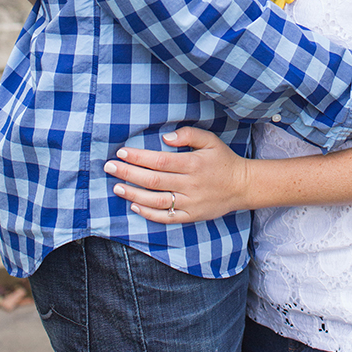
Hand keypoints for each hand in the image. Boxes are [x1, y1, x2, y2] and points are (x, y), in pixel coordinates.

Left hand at [104, 126, 250, 223]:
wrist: (243, 186)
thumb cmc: (223, 159)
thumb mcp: (210, 140)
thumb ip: (188, 134)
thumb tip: (165, 138)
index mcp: (192, 164)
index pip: (159, 161)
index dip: (138, 157)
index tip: (121, 152)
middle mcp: (190, 184)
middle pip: (153, 180)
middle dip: (128, 173)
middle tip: (109, 167)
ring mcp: (190, 202)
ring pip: (156, 201)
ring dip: (133, 194)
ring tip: (116, 187)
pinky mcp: (191, 215)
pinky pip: (167, 217)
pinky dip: (149, 213)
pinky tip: (134, 205)